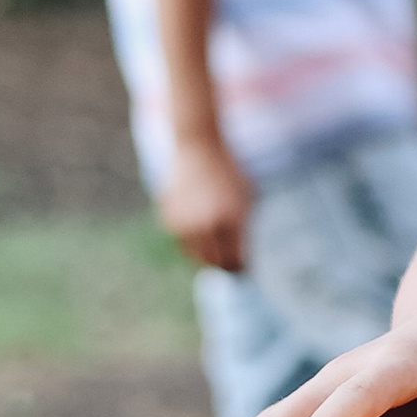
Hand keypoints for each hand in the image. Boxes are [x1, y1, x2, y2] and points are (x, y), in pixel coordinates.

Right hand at [160, 136, 250, 273]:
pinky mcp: (168, 219)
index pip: (234, 259)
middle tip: (232, 266)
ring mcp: (183, 224)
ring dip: (208, 256)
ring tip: (218, 246)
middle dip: (224, 266)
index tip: (245, 269)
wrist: (197, 147)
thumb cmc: (228, 171)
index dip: (241, 268)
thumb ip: (245, 227)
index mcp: (230, 219)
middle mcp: (204, 225)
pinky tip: (202, 227)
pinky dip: (193, 241)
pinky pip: (183, 242)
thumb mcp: (248, 196)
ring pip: (195, 256)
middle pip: (214, 262)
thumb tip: (242, 258)